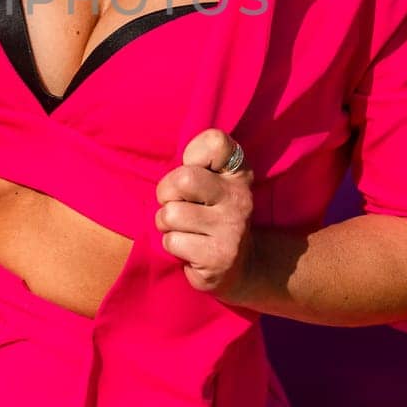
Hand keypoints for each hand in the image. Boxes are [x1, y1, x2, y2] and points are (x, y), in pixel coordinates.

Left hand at [153, 128, 253, 299]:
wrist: (238, 264)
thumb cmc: (210, 213)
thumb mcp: (211, 182)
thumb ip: (195, 165)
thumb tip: (165, 163)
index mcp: (238, 172)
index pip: (215, 142)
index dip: (193, 153)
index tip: (194, 169)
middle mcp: (240, 197)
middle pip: (184, 179)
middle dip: (167, 193)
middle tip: (176, 204)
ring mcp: (231, 229)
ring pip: (171, 214)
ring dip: (166, 224)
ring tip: (183, 228)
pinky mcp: (218, 258)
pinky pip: (172, 242)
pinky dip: (172, 246)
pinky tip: (189, 248)